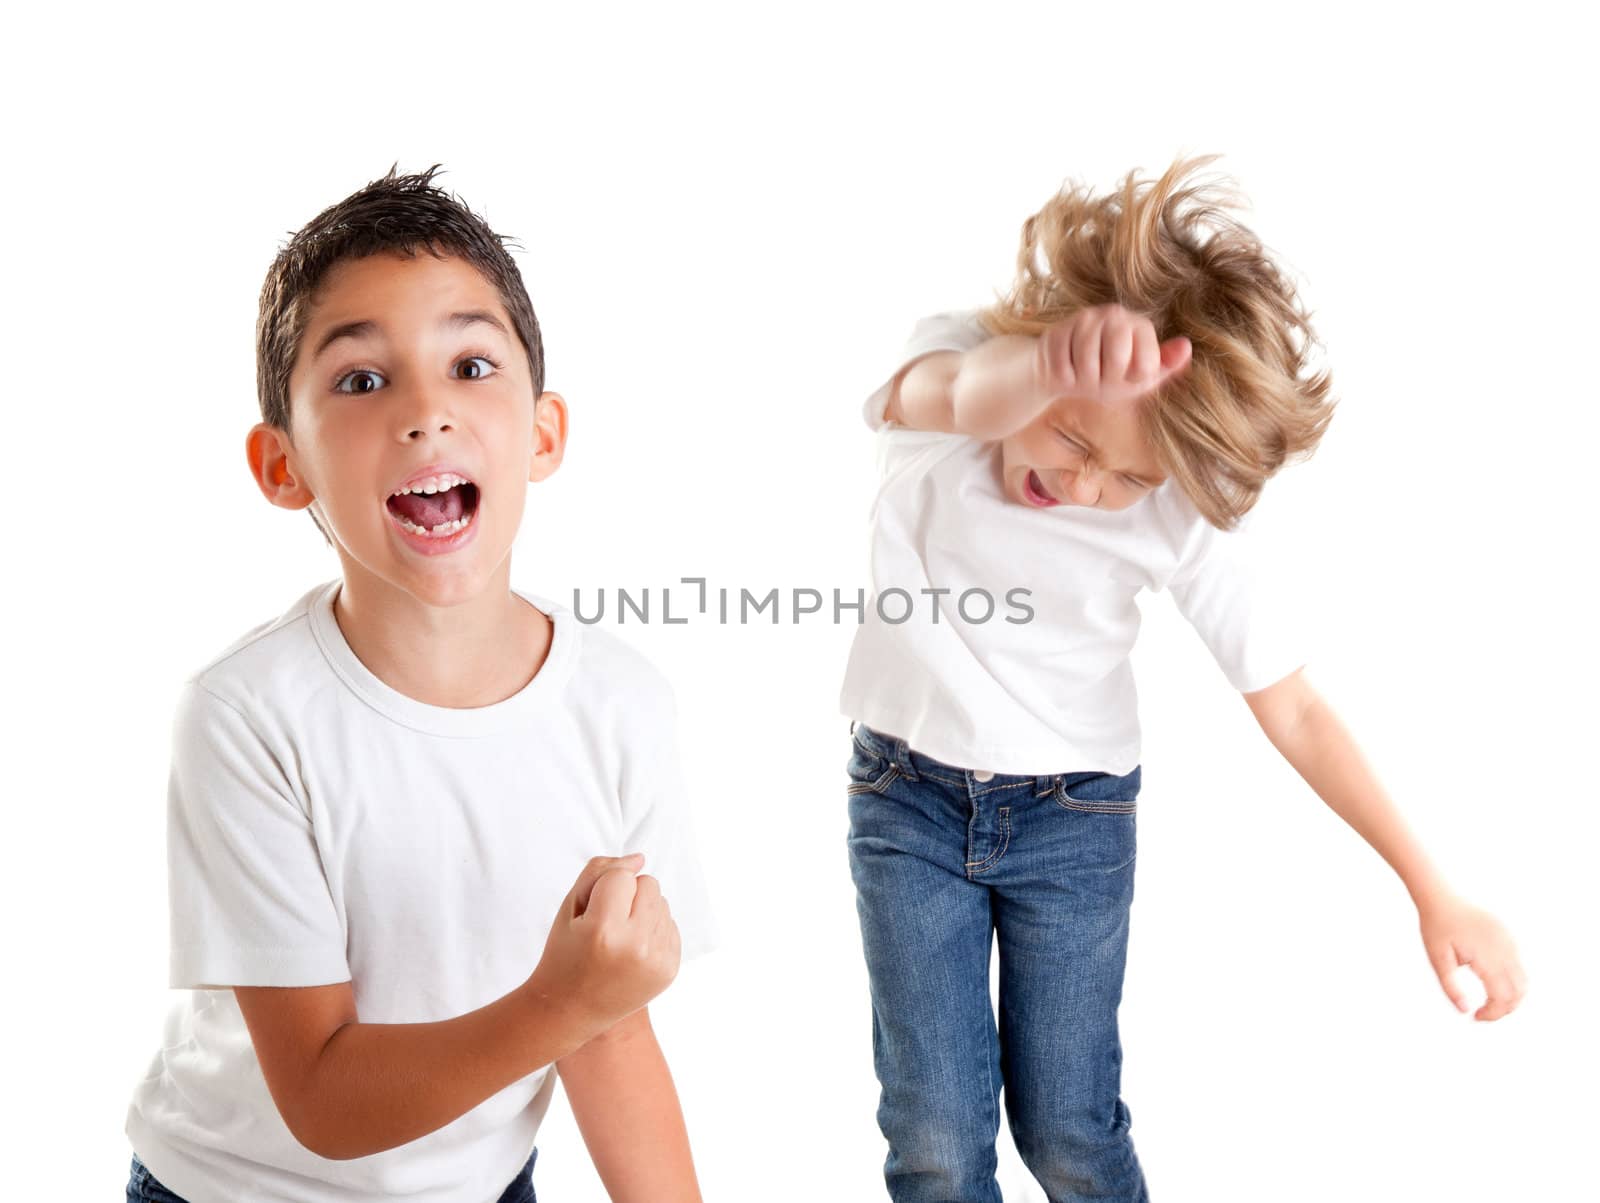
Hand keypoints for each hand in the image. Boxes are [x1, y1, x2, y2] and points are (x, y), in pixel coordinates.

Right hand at [526, 854, 681, 1036]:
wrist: (571, 1010)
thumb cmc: (565, 953)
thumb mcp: (569, 908)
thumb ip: (600, 872)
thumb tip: (640, 858)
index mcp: (603, 929)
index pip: (622, 875)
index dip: (603, 887)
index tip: (591, 910)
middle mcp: (634, 946)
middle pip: (649, 883)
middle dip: (628, 895)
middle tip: (606, 922)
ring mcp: (656, 960)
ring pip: (662, 902)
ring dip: (642, 911)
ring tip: (618, 938)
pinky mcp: (669, 970)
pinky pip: (671, 925)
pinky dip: (652, 931)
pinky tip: (631, 951)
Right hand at [1035, 303, 1190, 408]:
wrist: (1065, 375)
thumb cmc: (1108, 376)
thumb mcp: (1140, 377)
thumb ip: (1164, 365)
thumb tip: (1186, 346)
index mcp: (1139, 325)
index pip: (1145, 362)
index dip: (1135, 379)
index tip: (1128, 376)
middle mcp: (1114, 314)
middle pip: (1117, 357)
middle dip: (1108, 378)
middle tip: (1103, 378)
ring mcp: (1083, 320)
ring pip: (1087, 364)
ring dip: (1085, 380)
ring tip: (1085, 375)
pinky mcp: (1056, 331)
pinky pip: (1062, 368)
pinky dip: (1065, 379)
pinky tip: (1067, 372)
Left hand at [1417, 892, 1526, 1020]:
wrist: (1441, 898)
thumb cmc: (1437, 928)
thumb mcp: (1437, 959)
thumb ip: (1450, 986)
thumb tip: (1464, 1011)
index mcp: (1487, 957)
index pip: (1503, 997)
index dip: (1493, 1014)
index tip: (1476, 1017)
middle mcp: (1504, 949)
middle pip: (1519, 992)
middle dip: (1504, 1008)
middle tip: (1483, 1013)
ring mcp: (1509, 942)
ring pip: (1523, 980)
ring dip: (1511, 996)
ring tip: (1489, 1000)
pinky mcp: (1509, 936)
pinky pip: (1519, 965)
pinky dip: (1512, 980)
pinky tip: (1491, 981)